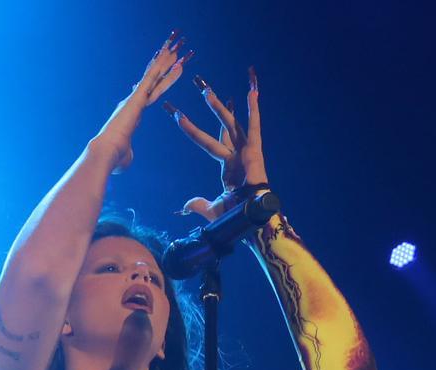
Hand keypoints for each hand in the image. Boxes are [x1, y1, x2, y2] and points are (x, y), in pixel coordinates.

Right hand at [91, 31, 192, 173]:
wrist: (106, 152)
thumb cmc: (113, 158)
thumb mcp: (124, 158)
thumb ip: (127, 155)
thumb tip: (125, 161)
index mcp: (130, 116)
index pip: (145, 98)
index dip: (151, 88)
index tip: (154, 78)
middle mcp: (132, 103)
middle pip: (151, 83)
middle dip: (162, 69)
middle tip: (171, 54)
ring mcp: (135, 99)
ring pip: (153, 76)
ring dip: (165, 62)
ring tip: (176, 48)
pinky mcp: (138, 98)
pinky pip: (153, 79)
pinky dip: (162, 68)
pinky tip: (171, 56)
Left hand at [163, 67, 268, 219]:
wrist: (251, 216)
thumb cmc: (236, 214)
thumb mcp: (212, 208)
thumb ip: (199, 204)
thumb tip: (185, 206)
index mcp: (227, 164)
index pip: (207, 142)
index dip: (193, 130)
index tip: (180, 117)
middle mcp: (236, 153)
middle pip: (221, 124)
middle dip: (212, 105)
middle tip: (202, 86)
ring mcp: (246, 150)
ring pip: (229, 123)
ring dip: (219, 106)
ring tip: (206, 90)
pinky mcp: (255, 150)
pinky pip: (253, 127)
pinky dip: (253, 110)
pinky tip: (252, 92)